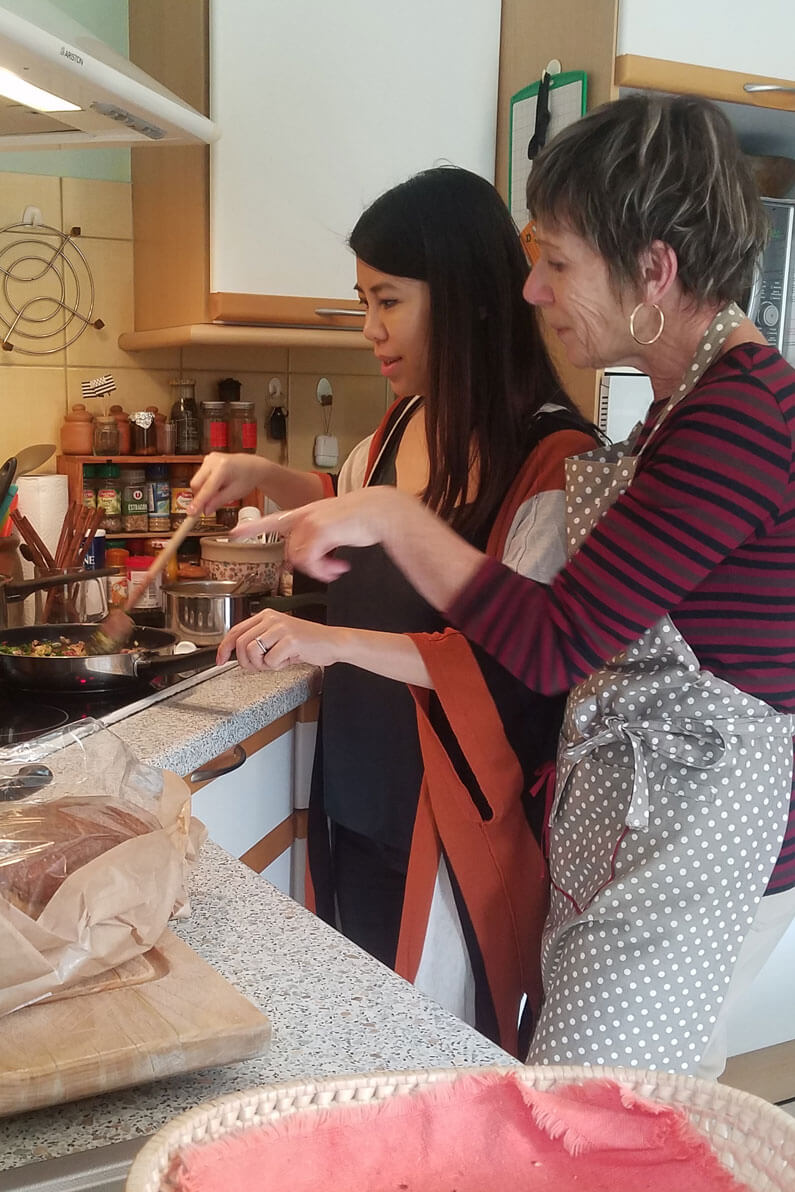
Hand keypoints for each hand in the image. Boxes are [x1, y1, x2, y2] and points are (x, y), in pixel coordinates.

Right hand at [189, 452, 267, 514]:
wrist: (253, 467)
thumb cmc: (247, 478)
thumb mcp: (235, 493)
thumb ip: (218, 502)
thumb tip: (205, 510)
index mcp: (222, 467)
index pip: (206, 488)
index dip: (198, 502)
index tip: (191, 512)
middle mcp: (213, 460)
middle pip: (196, 484)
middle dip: (200, 496)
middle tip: (208, 506)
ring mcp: (209, 459)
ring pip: (197, 481)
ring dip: (204, 490)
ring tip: (220, 491)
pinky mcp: (207, 460)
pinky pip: (200, 476)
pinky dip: (206, 484)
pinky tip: (218, 485)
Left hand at [217, 609, 343, 671]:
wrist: (332, 642)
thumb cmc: (307, 642)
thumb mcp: (279, 637)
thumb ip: (259, 640)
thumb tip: (237, 654)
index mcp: (266, 615)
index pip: (236, 630)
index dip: (224, 647)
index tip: (220, 660)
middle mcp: (272, 618)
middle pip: (240, 643)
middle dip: (245, 662)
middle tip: (258, 667)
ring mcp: (281, 628)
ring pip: (251, 652)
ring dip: (261, 665)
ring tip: (275, 662)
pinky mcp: (290, 640)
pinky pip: (270, 660)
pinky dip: (277, 666)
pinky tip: (288, 660)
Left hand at [228, 486, 408, 581]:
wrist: (377, 510)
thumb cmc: (359, 518)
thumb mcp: (331, 524)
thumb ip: (316, 537)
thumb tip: (305, 559)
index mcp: (304, 513)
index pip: (271, 520)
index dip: (252, 528)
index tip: (233, 533)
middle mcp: (303, 517)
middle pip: (293, 552)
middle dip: (310, 566)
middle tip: (330, 571)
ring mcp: (310, 523)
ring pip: (302, 559)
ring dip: (320, 570)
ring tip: (337, 569)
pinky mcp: (320, 532)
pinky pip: (312, 561)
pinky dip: (325, 570)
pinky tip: (340, 567)